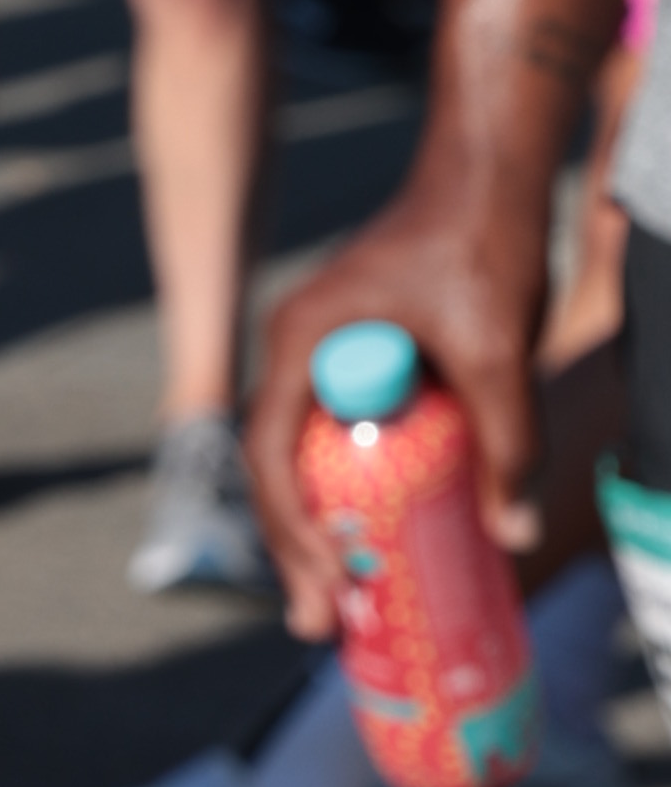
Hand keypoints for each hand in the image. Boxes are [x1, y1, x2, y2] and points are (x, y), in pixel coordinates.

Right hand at [249, 165, 548, 629]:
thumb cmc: (480, 238)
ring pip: (307, 456)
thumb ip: (508, 440)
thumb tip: (515, 536)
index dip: (291, 528)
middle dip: (295, 549)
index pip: (271, 454)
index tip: (327, 581)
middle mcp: (298, 350)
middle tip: (322, 621)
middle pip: (278, 467)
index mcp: (302, 342)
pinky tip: (379, 530)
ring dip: (319, 525)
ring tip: (343, 594)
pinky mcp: (361, 352)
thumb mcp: (499, 348)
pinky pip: (343, 433)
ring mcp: (325, 351)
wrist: (491, 166)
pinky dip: (353, 488)